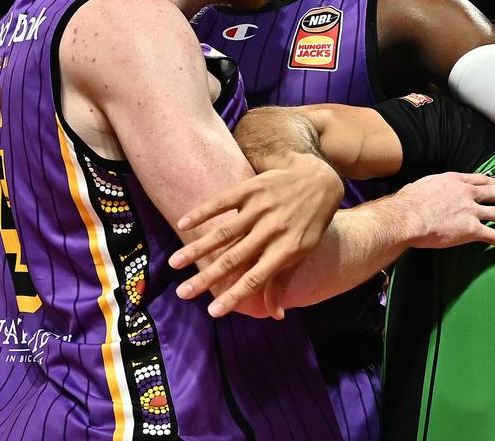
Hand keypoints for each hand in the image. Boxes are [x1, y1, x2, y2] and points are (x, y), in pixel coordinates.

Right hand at [170, 152, 343, 317]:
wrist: (319, 180)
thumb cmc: (310, 222)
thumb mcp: (303, 252)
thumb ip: (284, 281)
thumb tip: (276, 315)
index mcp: (286, 250)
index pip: (256, 279)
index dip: (235, 295)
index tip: (213, 312)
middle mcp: (272, 230)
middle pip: (234, 258)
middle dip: (207, 278)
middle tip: (183, 293)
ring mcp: (261, 208)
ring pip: (224, 232)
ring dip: (198, 248)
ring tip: (175, 263)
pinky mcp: (252, 189)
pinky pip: (223, 202)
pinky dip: (202, 213)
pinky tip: (182, 224)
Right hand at [394, 172, 494, 249]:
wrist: (409, 216)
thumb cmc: (408, 203)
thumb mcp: (422, 186)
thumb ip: (431, 188)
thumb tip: (425, 192)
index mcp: (455, 181)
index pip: (481, 180)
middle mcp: (467, 194)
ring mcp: (472, 211)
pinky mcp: (472, 230)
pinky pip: (494, 236)